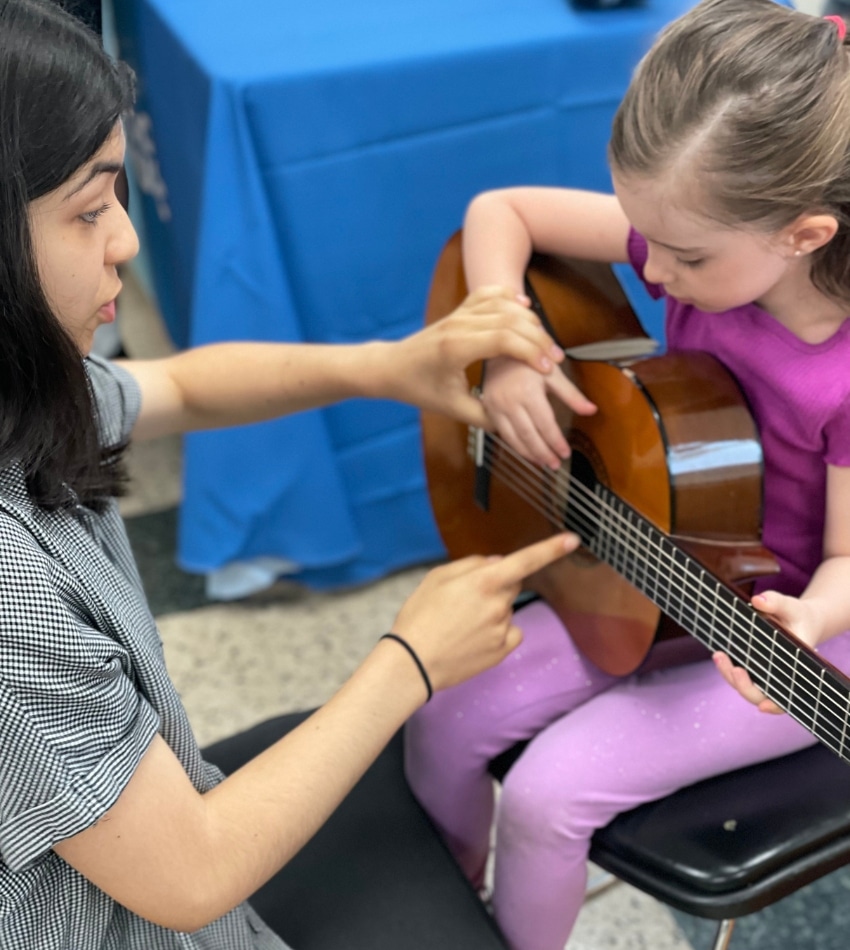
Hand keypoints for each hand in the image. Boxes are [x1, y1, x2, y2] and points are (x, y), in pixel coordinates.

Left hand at [389, 287, 564, 427]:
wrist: (391, 367)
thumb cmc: (419, 389)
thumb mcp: (452, 409)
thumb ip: (485, 417)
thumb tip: (515, 427)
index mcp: (455, 349)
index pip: (503, 339)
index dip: (530, 352)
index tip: (548, 369)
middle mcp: (458, 325)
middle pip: (509, 320)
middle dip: (538, 339)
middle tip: (555, 359)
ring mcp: (458, 315)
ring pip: (502, 304)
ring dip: (529, 320)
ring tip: (545, 340)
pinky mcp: (459, 311)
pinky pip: (488, 294)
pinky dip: (509, 297)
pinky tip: (524, 307)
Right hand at [392, 532, 578, 691]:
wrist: (413, 663)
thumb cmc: (420, 617)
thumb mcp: (436, 578)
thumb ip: (471, 564)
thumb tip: (497, 563)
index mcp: (483, 582)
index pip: (525, 560)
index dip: (551, 549)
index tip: (572, 540)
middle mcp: (499, 604)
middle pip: (511, 584)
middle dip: (495, 585)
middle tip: (464, 600)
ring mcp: (503, 628)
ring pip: (506, 609)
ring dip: (491, 611)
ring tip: (460, 623)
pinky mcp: (503, 650)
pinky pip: (510, 631)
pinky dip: (498, 631)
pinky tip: (474, 637)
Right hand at [482, 354, 595, 469]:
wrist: (499, 350)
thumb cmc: (528, 359)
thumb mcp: (554, 373)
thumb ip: (572, 394)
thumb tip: (591, 410)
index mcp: (528, 392)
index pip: (545, 424)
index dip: (556, 441)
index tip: (565, 452)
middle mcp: (510, 402)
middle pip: (529, 435)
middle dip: (543, 453)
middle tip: (555, 464)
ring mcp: (496, 407)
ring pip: (513, 439)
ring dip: (529, 454)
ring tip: (543, 463)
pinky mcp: (488, 410)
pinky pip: (502, 434)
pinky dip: (515, 446)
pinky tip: (527, 452)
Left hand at [713, 590, 821, 714]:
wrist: (798, 619)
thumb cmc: (797, 616)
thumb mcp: (791, 606)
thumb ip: (776, 602)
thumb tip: (758, 600)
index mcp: (794, 671)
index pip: (785, 698)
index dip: (774, 706)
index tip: (762, 707)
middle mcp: (778, 677)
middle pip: (759, 695)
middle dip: (744, 686)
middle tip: (735, 669)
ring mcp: (763, 673)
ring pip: (745, 685)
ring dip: (729, 675)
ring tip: (718, 655)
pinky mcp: (751, 666)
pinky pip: (739, 674)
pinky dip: (728, 668)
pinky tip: (719, 655)